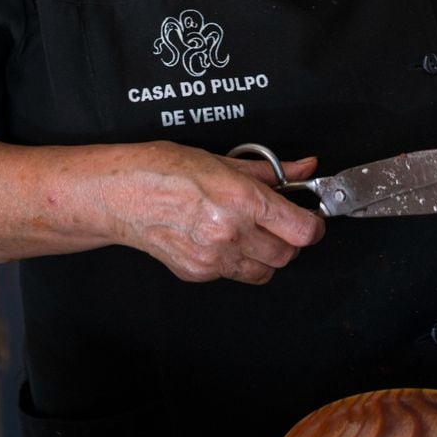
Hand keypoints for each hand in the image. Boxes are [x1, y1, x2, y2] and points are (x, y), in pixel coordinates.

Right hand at [113, 143, 325, 284]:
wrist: (121, 194)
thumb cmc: (166, 169)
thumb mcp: (224, 160)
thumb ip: (271, 171)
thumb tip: (304, 168)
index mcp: (243, 201)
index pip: (303, 231)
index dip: (315, 226)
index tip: (312, 218)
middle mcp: (231, 233)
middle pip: (288, 255)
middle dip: (292, 240)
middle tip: (282, 223)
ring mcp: (214, 258)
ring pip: (266, 271)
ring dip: (268, 255)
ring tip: (253, 233)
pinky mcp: (198, 273)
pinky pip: (235, 275)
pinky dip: (239, 261)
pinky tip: (225, 240)